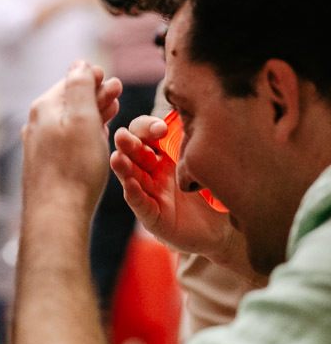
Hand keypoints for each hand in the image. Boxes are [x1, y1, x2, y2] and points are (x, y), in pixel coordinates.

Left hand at [20, 61, 121, 217]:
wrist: (56, 214)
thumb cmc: (74, 168)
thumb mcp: (83, 119)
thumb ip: (81, 88)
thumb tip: (79, 63)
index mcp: (44, 108)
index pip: (70, 81)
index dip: (92, 77)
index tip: (109, 76)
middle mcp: (36, 124)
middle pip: (69, 100)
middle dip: (94, 93)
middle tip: (117, 89)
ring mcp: (39, 145)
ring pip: (69, 120)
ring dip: (91, 112)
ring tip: (112, 107)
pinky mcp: (45, 163)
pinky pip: (66, 139)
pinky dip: (83, 132)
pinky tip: (96, 136)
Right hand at [110, 115, 234, 253]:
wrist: (224, 229)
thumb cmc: (215, 191)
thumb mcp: (211, 163)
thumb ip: (202, 143)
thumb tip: (207, 113)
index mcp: (166, 152)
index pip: (147, 133)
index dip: (147, 128)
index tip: (160, 129)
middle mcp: (154, 170)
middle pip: (134, 152)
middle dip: (128, 143)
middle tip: (124, 137)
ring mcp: (151, 192)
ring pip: (132, 176)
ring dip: (123, 167)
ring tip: (118, 159)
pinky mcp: (153, 216)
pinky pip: (141, 204)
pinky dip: (134, 194)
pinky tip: (130, 185)